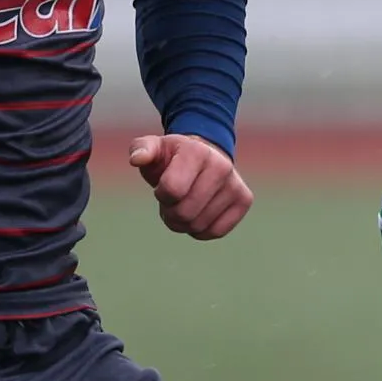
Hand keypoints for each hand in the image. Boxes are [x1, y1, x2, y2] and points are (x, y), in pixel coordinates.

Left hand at [128, 132, 253, 238]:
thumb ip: (141, 150)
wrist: (205, 157)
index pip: (172, 190)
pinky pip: (215, 232)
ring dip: (184, 223)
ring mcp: (235, 184)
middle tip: (172, 202)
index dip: (161, 194)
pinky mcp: (244, 200)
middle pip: (185, 212)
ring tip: (184, 206)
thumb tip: (137, 159)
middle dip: (171, 213)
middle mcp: (222, 166)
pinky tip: (199, 215)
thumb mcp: (154, 149)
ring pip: (198, 225)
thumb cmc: (173, 158)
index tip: (163, 186)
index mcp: (197, 151)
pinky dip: (200, 231)